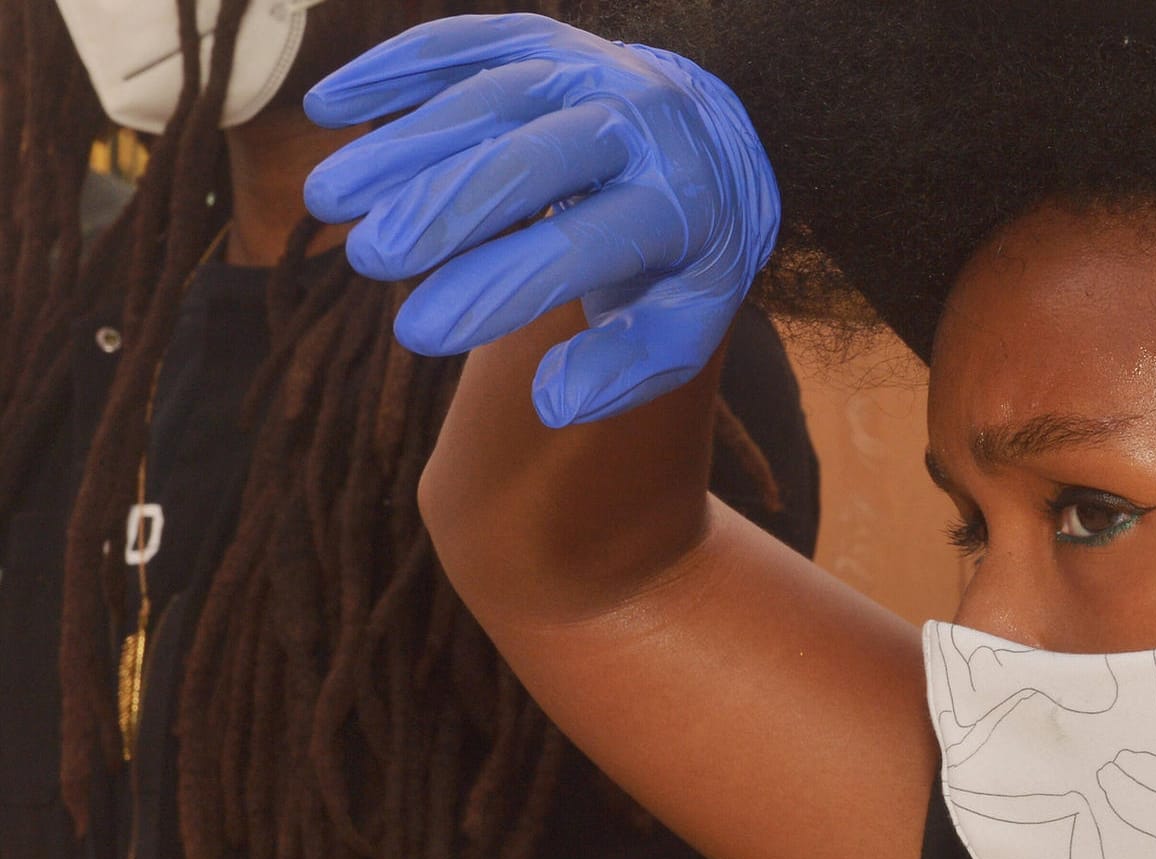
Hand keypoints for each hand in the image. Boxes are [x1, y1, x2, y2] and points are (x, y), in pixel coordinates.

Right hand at [303, 14, 778, 426]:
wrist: (709, 150)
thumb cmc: (679, 257)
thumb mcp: (682, 323)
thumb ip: (626, 368)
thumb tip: (554, 405)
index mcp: (682, 202)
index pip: (583, 247)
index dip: (499, 287)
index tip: (419, 335)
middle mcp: (642, 122)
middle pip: (534, 159)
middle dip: (444, 207)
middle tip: (370, 259)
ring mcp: (592, 69)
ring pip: (490, 95)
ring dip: (403, 142)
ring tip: (328, 199)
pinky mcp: (542, 40)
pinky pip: (467, 43)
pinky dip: (396, 68)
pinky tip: (329, 107)